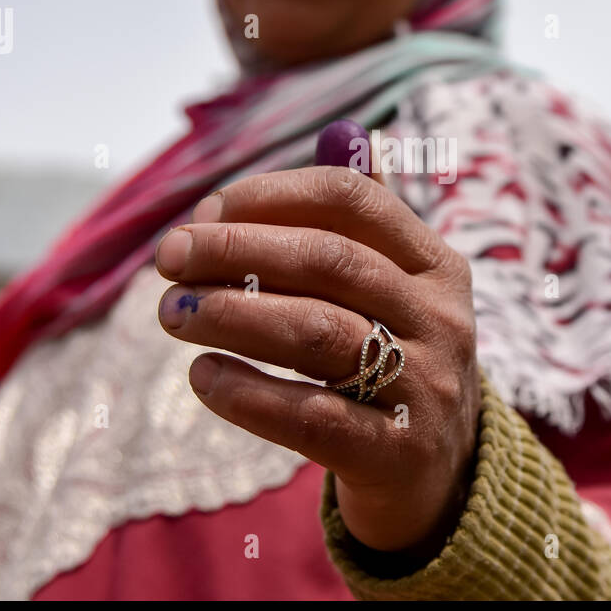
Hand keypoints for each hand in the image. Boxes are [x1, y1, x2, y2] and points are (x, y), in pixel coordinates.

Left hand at [154, 165, 481, 561]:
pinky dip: (246, 393)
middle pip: (328, 262)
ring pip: (316, 333)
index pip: (350, 200)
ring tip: (171, 313)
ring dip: (230, 316)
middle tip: (169, 258)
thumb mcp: (398, 291)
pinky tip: (202, 377)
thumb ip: (366, 224)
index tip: (206, 210)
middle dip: (235, 251)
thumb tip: (341, 132)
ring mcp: (425, 388)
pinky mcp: (395, 454)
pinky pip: (309, 417)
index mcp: (437, 265)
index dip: (270, 196)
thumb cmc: (396, 364)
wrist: (440, 478)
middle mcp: (442, 320)